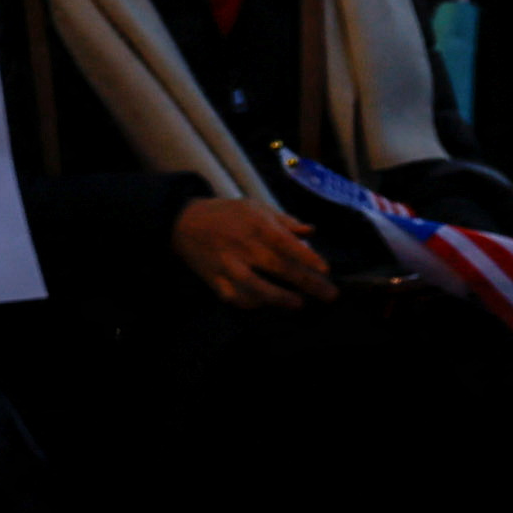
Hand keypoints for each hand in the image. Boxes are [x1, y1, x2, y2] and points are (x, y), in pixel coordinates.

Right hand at [171, 193, 335, 310]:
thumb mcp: (255, 207)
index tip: (325, 270)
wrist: (182, 222)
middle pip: (280, 268)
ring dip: (280, 298)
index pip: (288, 244)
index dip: (309, 258)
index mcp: (257, 226)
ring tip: (299, 304)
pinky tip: (264, 304)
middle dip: (308, 283)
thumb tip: (311, 232)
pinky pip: (234, 296)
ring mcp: (228, 265)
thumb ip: (284, 220)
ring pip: (256, 287)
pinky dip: (251, 302)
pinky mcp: (214, 279)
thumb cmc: (226, 214)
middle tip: (329, 295)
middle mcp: (244, 247)